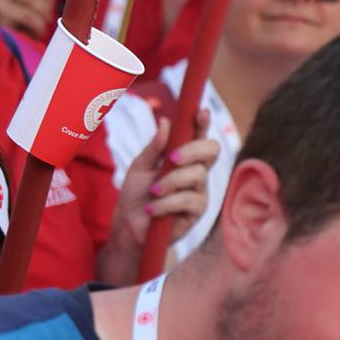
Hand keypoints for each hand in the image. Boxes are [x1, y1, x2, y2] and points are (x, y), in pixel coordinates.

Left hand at [98, 109, 219, 283]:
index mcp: (183, 157)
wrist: (128, 226)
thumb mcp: (140, 167)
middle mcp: (196, 171)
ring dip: (171, 182)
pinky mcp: (197, 211)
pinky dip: (167, 203)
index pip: (199, 135)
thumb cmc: (135, 195)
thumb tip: (166, 122)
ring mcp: (199, 190)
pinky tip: (153, 210)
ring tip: (152, 193)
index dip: (203, 123)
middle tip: (171, 158)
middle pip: (211, 150)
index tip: (199, 112)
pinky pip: (190, 200)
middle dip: (192, 150)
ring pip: (198, 175)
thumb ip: (154, 148)